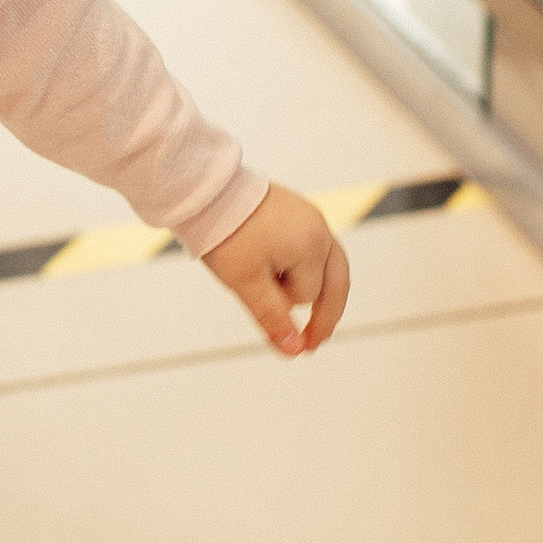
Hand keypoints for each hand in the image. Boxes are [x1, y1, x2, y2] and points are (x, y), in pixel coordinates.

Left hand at [204, 184, 350, 358]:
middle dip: (326, 314)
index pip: (307, 295)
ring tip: (308, 319)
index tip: (269, 318)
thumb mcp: (245, 283)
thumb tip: (294, 352)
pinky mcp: (300, 211)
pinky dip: (304, 268)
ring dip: (316, 290)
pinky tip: (286, 278)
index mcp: (311, 245)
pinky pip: (313, 247)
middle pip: (336, 282)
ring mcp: (311, 217)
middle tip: (314, 344)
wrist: (206, 190)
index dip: (285, 306)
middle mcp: (319, 229)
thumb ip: (272, 318)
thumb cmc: (225, 234)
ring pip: (328, 265)